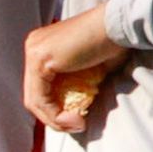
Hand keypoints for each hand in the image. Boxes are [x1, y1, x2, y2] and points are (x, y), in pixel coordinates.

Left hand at [22, 11, 132, 140]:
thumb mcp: (89, 70)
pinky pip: (40, 98)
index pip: (40, 87)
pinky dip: (55, 115)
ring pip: (35, 100)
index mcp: (43, 46)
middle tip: (77, 126)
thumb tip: (74, 112)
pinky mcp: (40, 59)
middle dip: (54, 118)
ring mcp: (34, 51)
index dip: (56, 110)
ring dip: (56, 121)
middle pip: (34, 95)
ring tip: (78, 125)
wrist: (119, 25)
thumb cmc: (113, 44)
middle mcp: (33, 46)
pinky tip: (74, 119)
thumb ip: (76, 86)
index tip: (78, 120)